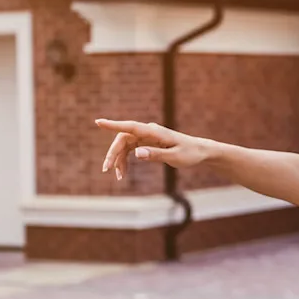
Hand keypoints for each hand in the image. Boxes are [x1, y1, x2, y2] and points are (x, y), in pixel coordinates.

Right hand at [96, 118, 211, 179]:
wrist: (199, 152)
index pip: (130, 126)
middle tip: (107, 169)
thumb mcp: (175, 156)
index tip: (98, 122)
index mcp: (154, 132)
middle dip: (113, 153)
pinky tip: (123, 173)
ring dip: (118, 159)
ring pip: (125, 145)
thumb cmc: (190, 153)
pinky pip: (130, 150)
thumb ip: (156, 155)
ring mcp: (147, 137)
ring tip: (118, 176)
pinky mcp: (147, 143)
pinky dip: (125, 160)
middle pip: (123, 139)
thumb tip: (136, 153)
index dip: (113, 125)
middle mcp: (148, 132)